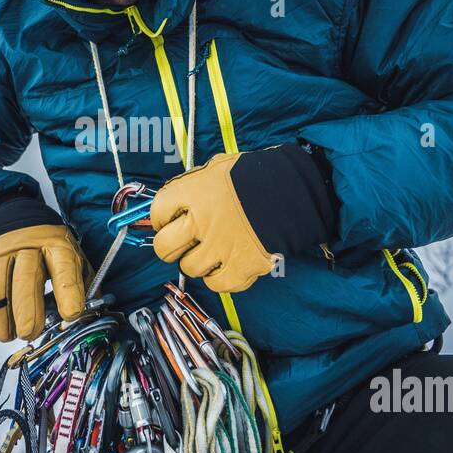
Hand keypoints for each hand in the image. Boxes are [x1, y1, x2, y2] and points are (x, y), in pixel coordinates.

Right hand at [0, 223, 91, 341]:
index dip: (68, 292)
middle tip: (30, 333)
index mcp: (56, 245)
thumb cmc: (51, 250)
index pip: (63, 267)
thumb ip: (81, 285)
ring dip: (0, 317)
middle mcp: (27, 247)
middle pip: (25, 278)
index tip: (70, 315)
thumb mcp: (73, 258)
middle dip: (27, 311)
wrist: (19, 222)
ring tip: (8, 336)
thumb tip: (86, 317)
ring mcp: (0, 255)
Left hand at [150, 145, 337, 293]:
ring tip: (212, 250)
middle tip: (182, 241)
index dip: (161, 217)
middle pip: (164, 247)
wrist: (294, 194)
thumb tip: (174, 204)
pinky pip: (215, 284)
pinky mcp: (240, 269)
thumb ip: (193, 186)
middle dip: (170, 245)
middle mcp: (201, 222)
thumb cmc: (256, 177)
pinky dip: (218, 277)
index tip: (169, 219)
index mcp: (193, 193)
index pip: (157, 211)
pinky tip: (227, 263)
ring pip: (188, 267)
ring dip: (197, 261)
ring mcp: (219, 248)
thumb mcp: (218, 168)